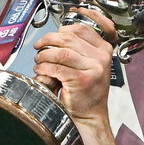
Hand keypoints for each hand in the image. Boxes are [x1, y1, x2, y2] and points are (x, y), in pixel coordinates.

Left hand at [33, 9, 115, 125]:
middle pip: (69, 38)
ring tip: (40, 60)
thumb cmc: (87, 92)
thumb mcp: (90, 65)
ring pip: (61, 52)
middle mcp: (101, 57)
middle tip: (40, 47)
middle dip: (49, 40)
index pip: (82, 29)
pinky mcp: (81, 79)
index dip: (63, 29)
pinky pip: (57, 67)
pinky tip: (41, 70)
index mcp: (104, 50)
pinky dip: (45, 67)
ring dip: (45, 55)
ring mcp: (93, 68)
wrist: (90, 116)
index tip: (53, 33)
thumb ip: (80, 49)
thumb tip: (58, 34)